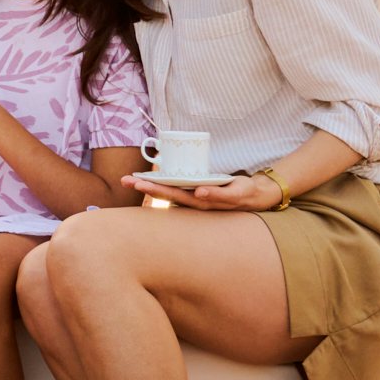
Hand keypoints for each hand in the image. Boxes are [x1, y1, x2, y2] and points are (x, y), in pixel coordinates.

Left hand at [127, 172, 277, 210]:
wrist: (253, 197)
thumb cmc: (241, 193)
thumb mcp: (233, 194)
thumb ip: (218, 194)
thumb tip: (199, 193)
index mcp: (199, 200)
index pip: (172, 193)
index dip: (155, 187)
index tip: (139, 182)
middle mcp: (192, 200)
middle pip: (165, 192)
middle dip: (146, 186)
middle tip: (126, 180)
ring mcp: (193, 197)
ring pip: (167, 192)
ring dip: (149, 185)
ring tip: (129, 180)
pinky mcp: (196, 194)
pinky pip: (175, 189)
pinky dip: (161, 186)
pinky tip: (144, 181)